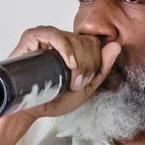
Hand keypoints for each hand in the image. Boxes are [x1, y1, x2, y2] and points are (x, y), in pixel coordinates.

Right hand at [6, 26, 122, 120]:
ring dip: (78, 60)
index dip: (96, 62)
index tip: (85, 82)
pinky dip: (65, 48)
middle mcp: (61, 40)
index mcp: (73, 49)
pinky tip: (69, 63)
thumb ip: (102, 69)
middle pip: (86, 41)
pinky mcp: (32, 36)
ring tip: (72, 80)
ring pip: (73, 38)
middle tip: (77, 84)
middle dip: (88, 64)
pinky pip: (54, 33)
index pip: (95, 44)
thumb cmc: (52, 100)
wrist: (28, 111)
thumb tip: (116, 46)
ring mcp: (46, 37)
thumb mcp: (85, 88)